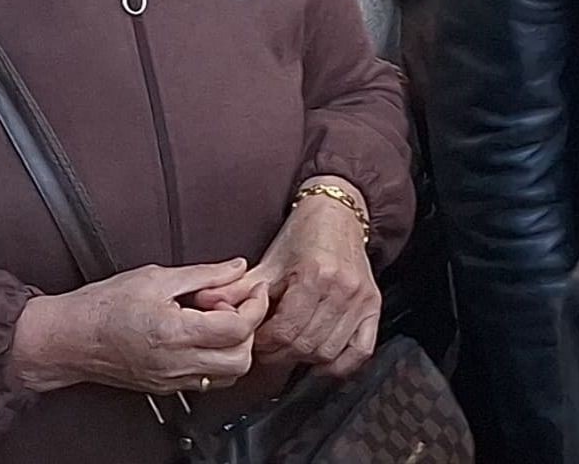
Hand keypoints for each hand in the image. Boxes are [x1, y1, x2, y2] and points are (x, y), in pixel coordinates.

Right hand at [8, 260, 266, 396]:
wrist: (69, 338)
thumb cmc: (101, 307)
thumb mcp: (155, 277)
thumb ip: (203, 273)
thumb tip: (235, 268)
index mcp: (174, 332)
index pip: (237, 329)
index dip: (254, 306)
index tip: (252, 290)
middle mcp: (175, 363)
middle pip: (241, 359)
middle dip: (248, 329)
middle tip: (235, 305)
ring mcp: (171, 380)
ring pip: (228, 375)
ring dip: (235, 348)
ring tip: (218, 321)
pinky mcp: (165, 387)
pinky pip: (207, 380)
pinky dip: (217, 360)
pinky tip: (203, 337)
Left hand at [230, 191, 378, 376]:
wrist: (338, 214)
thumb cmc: (304, 236)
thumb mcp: (268, 262)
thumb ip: (236, 287)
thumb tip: (204, 302)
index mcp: (315, 274)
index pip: (285, 331)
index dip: (264, 344)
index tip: (257, 339)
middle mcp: (342, 288)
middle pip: (306, 345)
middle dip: (281, 353)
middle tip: (269, 348)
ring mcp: (361, 298)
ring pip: (329, 352)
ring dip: (305, 359)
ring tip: (292, 348)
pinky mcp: (374, 305)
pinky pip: (360, 350)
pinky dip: (341, 364)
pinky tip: (323, 360)